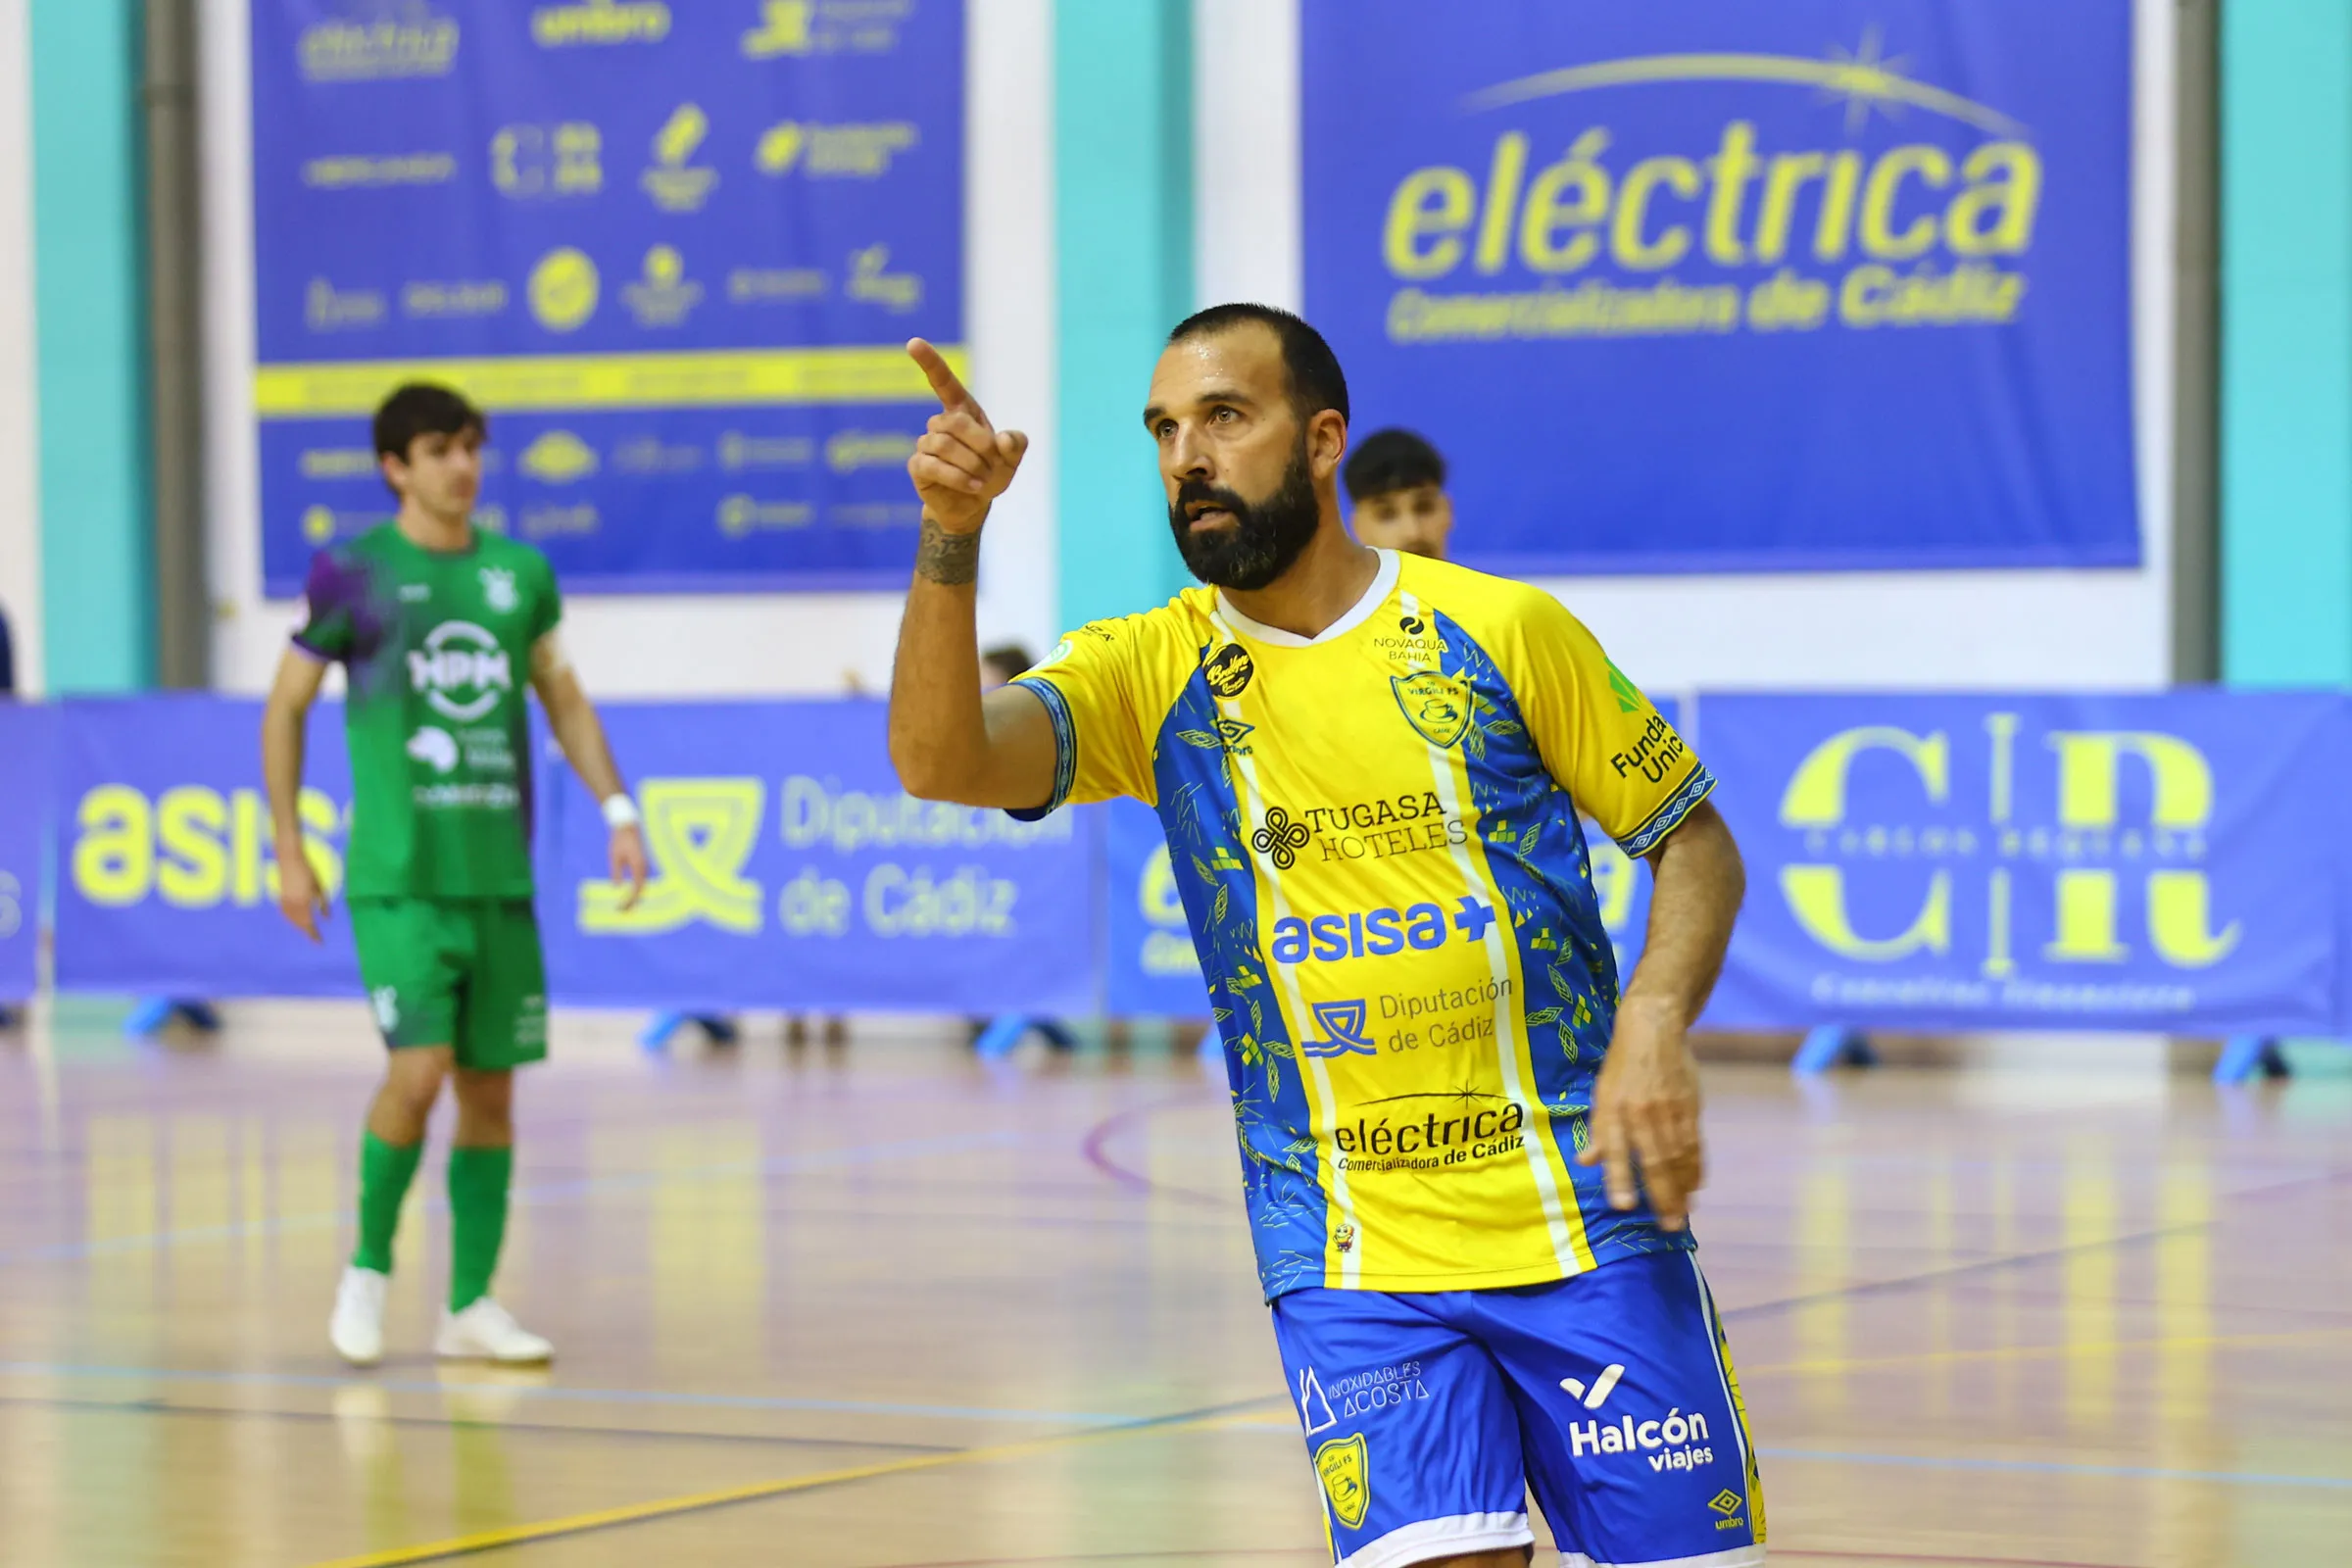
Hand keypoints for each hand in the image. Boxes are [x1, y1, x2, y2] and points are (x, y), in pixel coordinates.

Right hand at [277, 841, 329, 942]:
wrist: (289, 861)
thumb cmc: (308, 872)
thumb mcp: (320, 887)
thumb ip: (323, 904)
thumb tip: (327, 918)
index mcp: (304, 903)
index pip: (309, 923)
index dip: (314, 934)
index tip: (320, 942)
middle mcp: (293, 905)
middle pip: (300, 924)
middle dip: (307, 932)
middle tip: (316, 938)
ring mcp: (284, 902)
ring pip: (291, 920)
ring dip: (299, 927)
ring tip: (307, 931)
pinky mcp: (280, 898)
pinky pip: (285, 914)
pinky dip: (291, 920)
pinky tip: (296, 921)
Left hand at [609, 823, 647, 911]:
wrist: (628, 827)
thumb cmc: (619, 841)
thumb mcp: (614, 858)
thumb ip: (616, 873)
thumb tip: (617, 888)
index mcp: (639, 866)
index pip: (636, 889)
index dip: (629, 900)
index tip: (620, 907)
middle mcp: (645, 868)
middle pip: (642, 890)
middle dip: (633, 902)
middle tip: (622, 911)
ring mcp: (645, 866)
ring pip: (643, 886)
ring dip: (635, 897)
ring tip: (625, 905)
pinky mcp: (643, 864)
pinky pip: (641, 881)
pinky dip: (636, 889)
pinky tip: (628, 894)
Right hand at [905, 338, 1027, 533]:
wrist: (972, 505)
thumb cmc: (990, 474)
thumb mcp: (1011, 460)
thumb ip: (1015, 445)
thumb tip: (1004, 439)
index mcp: (962, 411)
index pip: (943, 382)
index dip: (929, 362)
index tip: (913, 343)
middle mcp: (940, 423)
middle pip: (955, 423)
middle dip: (980, 446)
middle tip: (992, 467)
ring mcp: (925, 444)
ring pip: (944, 444)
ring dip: (971, 464)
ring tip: (983, 480)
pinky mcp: (917, 466)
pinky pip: (933, 465)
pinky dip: (957, 477)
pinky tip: (973, 486)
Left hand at [1577, 994, 1704, 1230]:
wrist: (1654, 1028)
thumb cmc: (1621, 1065)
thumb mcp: (1601, 1092)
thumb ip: (1598, 1129)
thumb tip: (1586, 1161)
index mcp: (1613, 1109)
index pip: (1614, 1149)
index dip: (1619, 1178)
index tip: (1625, 1206)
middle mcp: (1640, 1112)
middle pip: (1653, 1160)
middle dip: (1661, 1196)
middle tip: (1669, 1226)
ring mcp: (1668, 1110)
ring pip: (1677, 1157)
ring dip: (1682, 1189)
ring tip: (1683, 1215)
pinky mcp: (1690, 1105)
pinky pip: (1694, 1143)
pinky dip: (1695, 1167)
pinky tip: (1696, 1187)